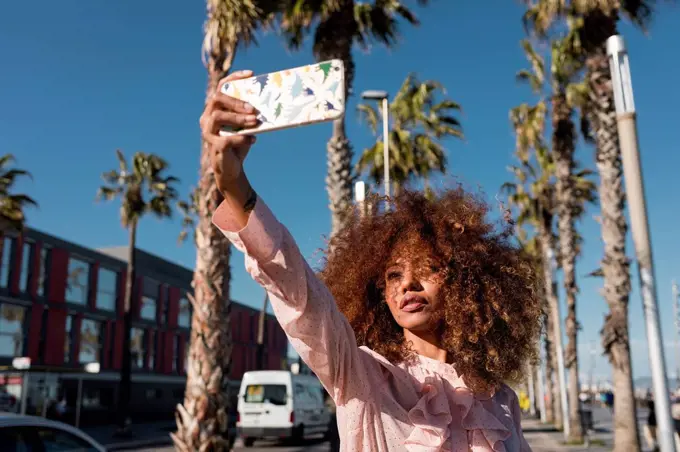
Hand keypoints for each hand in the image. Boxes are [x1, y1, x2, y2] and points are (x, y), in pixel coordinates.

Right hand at [200, 70, 258, 193]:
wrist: (232, 167)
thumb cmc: (239, 142)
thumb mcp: (246, 126)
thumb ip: (250, 115)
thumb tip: (270, 103)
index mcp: (215, 108)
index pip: (221, 87)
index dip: (234, 78)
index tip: (251, 74)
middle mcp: (207, 117)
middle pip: (217, 99)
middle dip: (236, 102)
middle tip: (253, 109)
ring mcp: (208, 132)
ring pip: (218, 117)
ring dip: (238, 118)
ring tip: (255, 122)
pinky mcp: (214, 146)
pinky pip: (225, 139)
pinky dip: (241, 138)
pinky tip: (253, 140)